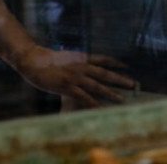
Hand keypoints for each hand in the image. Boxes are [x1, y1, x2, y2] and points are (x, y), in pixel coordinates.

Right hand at [14, 46, 135, 107]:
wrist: (33, 60)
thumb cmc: (46, 59)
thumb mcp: (64, 57)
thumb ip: (74, 62)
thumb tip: (82, 64)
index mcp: (81, 57)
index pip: (103, 58)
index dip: (115, 62)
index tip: (126, 65)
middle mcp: (81, 66)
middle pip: (104, 73)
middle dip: (119, 79)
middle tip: (132, 84)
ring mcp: (75, 77)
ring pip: (97, 86)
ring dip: (111, 93)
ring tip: (122, 99)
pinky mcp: (68, 87)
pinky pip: (84, 98)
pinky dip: (95, 104)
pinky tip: (102, 109)